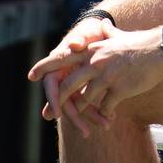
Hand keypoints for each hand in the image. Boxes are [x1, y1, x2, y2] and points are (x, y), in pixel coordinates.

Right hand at [28, 16, 116, 136]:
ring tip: (106, 125)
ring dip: (91, 117)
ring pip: (79, 105)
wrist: (105, 32)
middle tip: (85, 132)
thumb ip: (80, 39)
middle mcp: (64, 76)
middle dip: (75, 117)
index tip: (56, 115)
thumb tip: (74, 45)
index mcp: (59, 63)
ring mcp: (75, 84)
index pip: (51, 84)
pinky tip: (111, 118)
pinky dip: (99, 110)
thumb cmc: (91, 30)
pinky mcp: (87, 87)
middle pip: (65, 101)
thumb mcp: (87, 32)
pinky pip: (90, 103)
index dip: (52, 100)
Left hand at [34, 26, 162, 126]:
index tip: (31, 76)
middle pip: (69, 84)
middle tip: (52, 113)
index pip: (63, 58)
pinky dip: (105, 113)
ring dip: (86, 110)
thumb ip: (106, 33)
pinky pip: (105, 106)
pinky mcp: (120, 88)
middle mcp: (96, 62)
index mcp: (93, 49)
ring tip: (87, 118)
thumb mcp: (119, 36)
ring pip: (86, 98)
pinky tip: (109, 116)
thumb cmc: (140, 43)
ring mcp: (107, 76)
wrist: (161, 49)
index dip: (45, 67)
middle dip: (58, 100)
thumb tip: (102, 25)